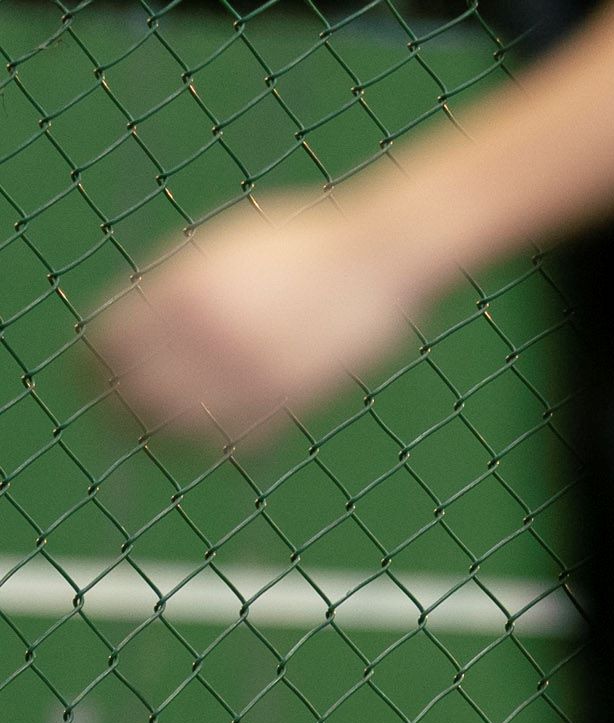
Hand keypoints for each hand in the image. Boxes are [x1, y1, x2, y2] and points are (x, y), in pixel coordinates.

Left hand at [87, 194, 447, 450]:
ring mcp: (254, 372)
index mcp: (181, 294)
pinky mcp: (293, 399)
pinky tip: (216, 429)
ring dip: (166, 431)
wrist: (373, 257)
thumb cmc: (292, 246)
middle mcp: (211, 337)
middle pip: (137, 394)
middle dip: (120, 407)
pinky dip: (219, 439)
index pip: (108, 348)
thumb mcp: (212, 255)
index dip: (94, 366)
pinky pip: (236, 437)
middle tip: (117, 413)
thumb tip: (125, 338)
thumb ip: (168, 295)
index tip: (95, 375)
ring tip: (159, 431)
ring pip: (183, 426)